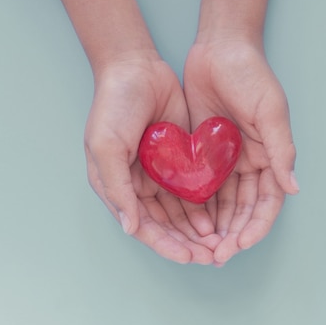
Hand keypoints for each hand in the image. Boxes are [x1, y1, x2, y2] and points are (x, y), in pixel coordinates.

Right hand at [85, 52, 220, 263]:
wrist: (136, 67)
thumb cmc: (113, 105)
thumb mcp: (106, 146)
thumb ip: (117, 188)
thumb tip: (131, 228)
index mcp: (116, 187)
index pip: (143, 227)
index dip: (165, 245)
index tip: (189, 258)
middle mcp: (138, 186)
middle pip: (165, 226)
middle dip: (187, 243)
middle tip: (211, 256)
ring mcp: (160, 175)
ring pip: (181, 213)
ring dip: (198, 231)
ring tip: (219, 244)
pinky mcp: (179, 161)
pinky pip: (193, 190)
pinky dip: (204, 207)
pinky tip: (218, 219)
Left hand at [184, 40, 297, 265]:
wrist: (219, 48)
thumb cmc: (250, 75)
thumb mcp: (270, 111)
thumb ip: (281, 150)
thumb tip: (294, 188)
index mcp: (271, 157)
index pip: (268, 203)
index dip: (256, 227)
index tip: (239, 245)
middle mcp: (251, 164)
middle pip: (245, 210)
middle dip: (233, 235)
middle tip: (216, 256)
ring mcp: (227, 161)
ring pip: (224, 204)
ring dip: (216, 227)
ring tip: (201, 248)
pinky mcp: (205, 154)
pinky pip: (203, 187)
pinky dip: (199, 208)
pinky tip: (188, 224)